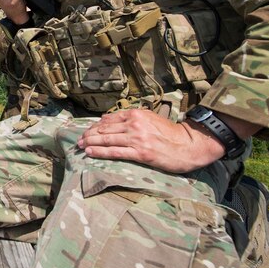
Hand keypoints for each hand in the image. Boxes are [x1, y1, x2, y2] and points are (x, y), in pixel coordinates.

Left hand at [77, 109, 225, 172]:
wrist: (189, 145)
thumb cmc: (170, 133)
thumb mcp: (150, 119)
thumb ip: (130, 118)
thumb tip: (106, 119)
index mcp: (136, 114)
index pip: (109, 119)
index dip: (95, 126)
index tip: (87, 130)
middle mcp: (135, 124)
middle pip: (105, 129)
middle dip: (89, 134)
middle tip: (78, 139)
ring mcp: (137, 138)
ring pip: (107, 139)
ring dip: (90, 142)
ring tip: (80, 146)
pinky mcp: (140, 153)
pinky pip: (115, 152)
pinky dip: (100, 151)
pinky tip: (90, 152)